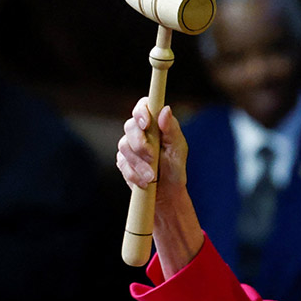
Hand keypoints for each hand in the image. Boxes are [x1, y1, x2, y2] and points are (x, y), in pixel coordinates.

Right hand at [116, 100, 203, 275]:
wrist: (166, 193)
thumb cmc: (175, 168)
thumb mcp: (178, 149)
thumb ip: (171, 129)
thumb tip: (165, 110)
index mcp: (155, 123)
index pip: (143, 106)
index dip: (141, 111)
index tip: (146, 123)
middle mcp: (140, 131)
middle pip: (130, 126)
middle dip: (140, 144)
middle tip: (153, 158)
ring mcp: (129, 146)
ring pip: (124, 146)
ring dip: (139, 163)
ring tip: (152, 176)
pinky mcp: (122, 161)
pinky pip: (122, 164)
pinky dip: (134, 174)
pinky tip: (145, 181)